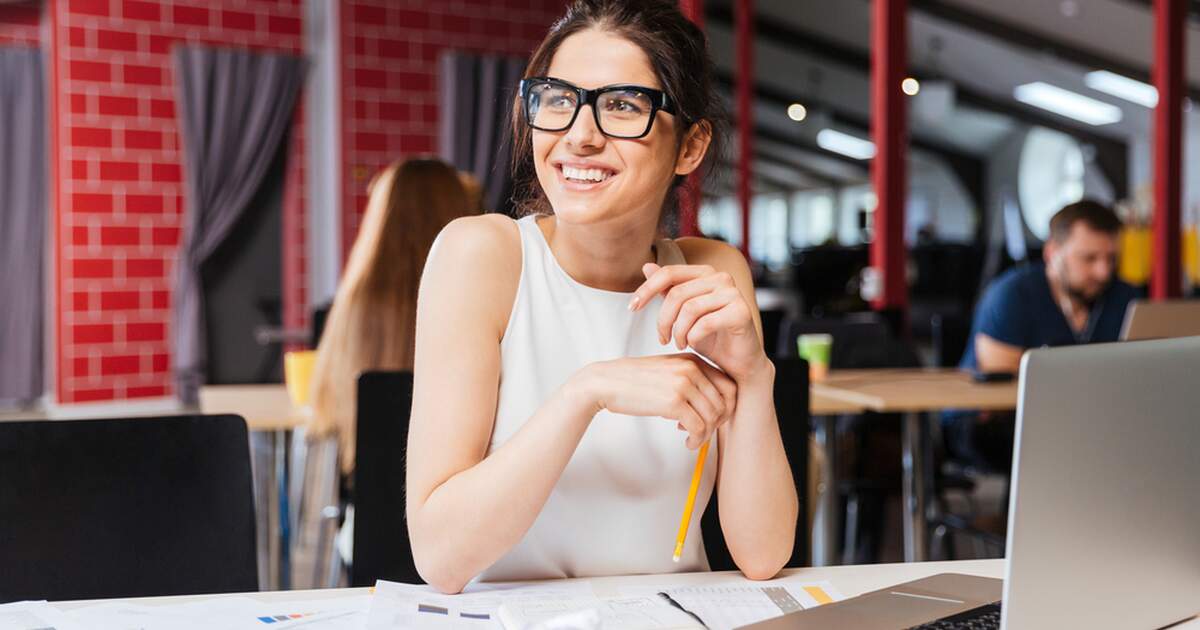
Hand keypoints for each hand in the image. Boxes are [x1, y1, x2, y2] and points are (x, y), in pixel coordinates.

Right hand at [575, 353, 736, 448]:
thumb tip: (715, 406)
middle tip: (702, 431)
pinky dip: (696, 440)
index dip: (727, 406)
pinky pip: (698, 427)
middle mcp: (692, 369)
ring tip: (692, 439)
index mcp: (693, 360)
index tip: (713, 418)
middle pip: (725, 402)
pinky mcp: (674, 402)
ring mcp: (683, 384)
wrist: (606, 382)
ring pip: (713, 417)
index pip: (729, 385)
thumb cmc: (635, 381)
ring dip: (705, 434)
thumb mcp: (668, 372)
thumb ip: (691, 381)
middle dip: (717, 422)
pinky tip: (686, 442)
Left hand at [630, 263, 765, 381]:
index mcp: (706, 273)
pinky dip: (693, 337)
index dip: (647, 289)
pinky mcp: (741, 312)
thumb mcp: (683, 314)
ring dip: (678, 331)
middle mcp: (721, 278)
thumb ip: (668, 290)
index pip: (669, 272)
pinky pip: (705, 323)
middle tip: (662, 339)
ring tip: (679, 343)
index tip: (632, 308)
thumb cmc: (711, 337)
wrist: (738, 362)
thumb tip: (646, 266)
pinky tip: (692, 344)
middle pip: (677, 293)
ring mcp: (733, 293)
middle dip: (663, 320)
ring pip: (689, 308)